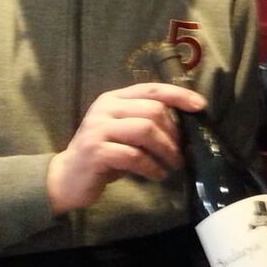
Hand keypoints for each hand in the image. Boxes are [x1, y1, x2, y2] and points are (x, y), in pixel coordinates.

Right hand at [46, 82, 203, 214]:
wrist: (66, 178)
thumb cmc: (103, 155)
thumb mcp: (123, 133)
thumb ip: (146, 123)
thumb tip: (184, 127)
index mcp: (114, 99)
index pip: (152, 88)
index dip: (179, 95)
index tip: (200, 106)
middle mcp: (105, 108)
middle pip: (153, 110)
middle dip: (173, 133)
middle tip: (181, 152)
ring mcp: (98, 129)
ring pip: (145, 130)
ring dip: (166, 149)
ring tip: (173, 164)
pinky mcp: (96, 152)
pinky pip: (133, 156)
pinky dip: (151, 167)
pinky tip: (157, 175)